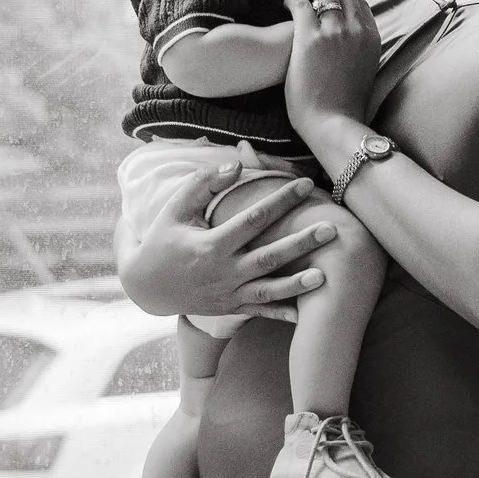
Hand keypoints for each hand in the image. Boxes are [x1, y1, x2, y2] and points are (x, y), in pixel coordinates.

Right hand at [116, 157, 333, 324]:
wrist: (146, 286)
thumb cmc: (164, 239)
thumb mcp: (176, 208)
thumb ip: (205, 183)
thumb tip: (237, 163)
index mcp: (209, 245)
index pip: (252, 220)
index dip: (279, 201)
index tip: (304, 184)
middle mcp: (222, 272)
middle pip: (268, 257)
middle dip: (301, 244)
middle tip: (332, 229)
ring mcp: (228, 293)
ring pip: (268, 290)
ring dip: (297, 284)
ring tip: (326, 275)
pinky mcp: (231, 307)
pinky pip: (260, 312)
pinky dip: (283, 313)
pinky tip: (307, 312)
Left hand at [285, 0, 381, 149]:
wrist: (333, 124)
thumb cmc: (345, 108)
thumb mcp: (365, 73)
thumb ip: (360, 52)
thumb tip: (349, 48)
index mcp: (372, 39)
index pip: (361, 5)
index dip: (344, 1)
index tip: (330, 5)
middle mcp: (356, 30)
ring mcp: (334, 32)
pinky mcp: (309, 37)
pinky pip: (300, 4)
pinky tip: (285, 4)